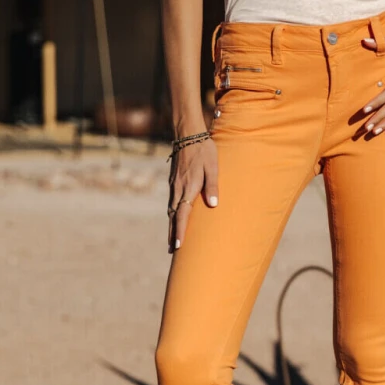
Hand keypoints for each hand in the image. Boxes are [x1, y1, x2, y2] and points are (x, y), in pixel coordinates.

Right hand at [167, 136, 218, 251]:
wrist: (188, 134)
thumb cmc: (204, 150)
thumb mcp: (213, 167)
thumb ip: (212, 186)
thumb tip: (213, 205)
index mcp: (188, 188)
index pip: (182, 215)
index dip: (180, 231)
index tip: (177, 246)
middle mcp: (178, 189)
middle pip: (173, 216)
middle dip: (172, 234)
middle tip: (172, 251)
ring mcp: (174, 185)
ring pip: (170, 209)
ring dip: (171, 225)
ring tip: (172, 239)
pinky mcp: (173, 181)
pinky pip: (171, 201)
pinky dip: (172, 213)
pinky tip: (174, 217)